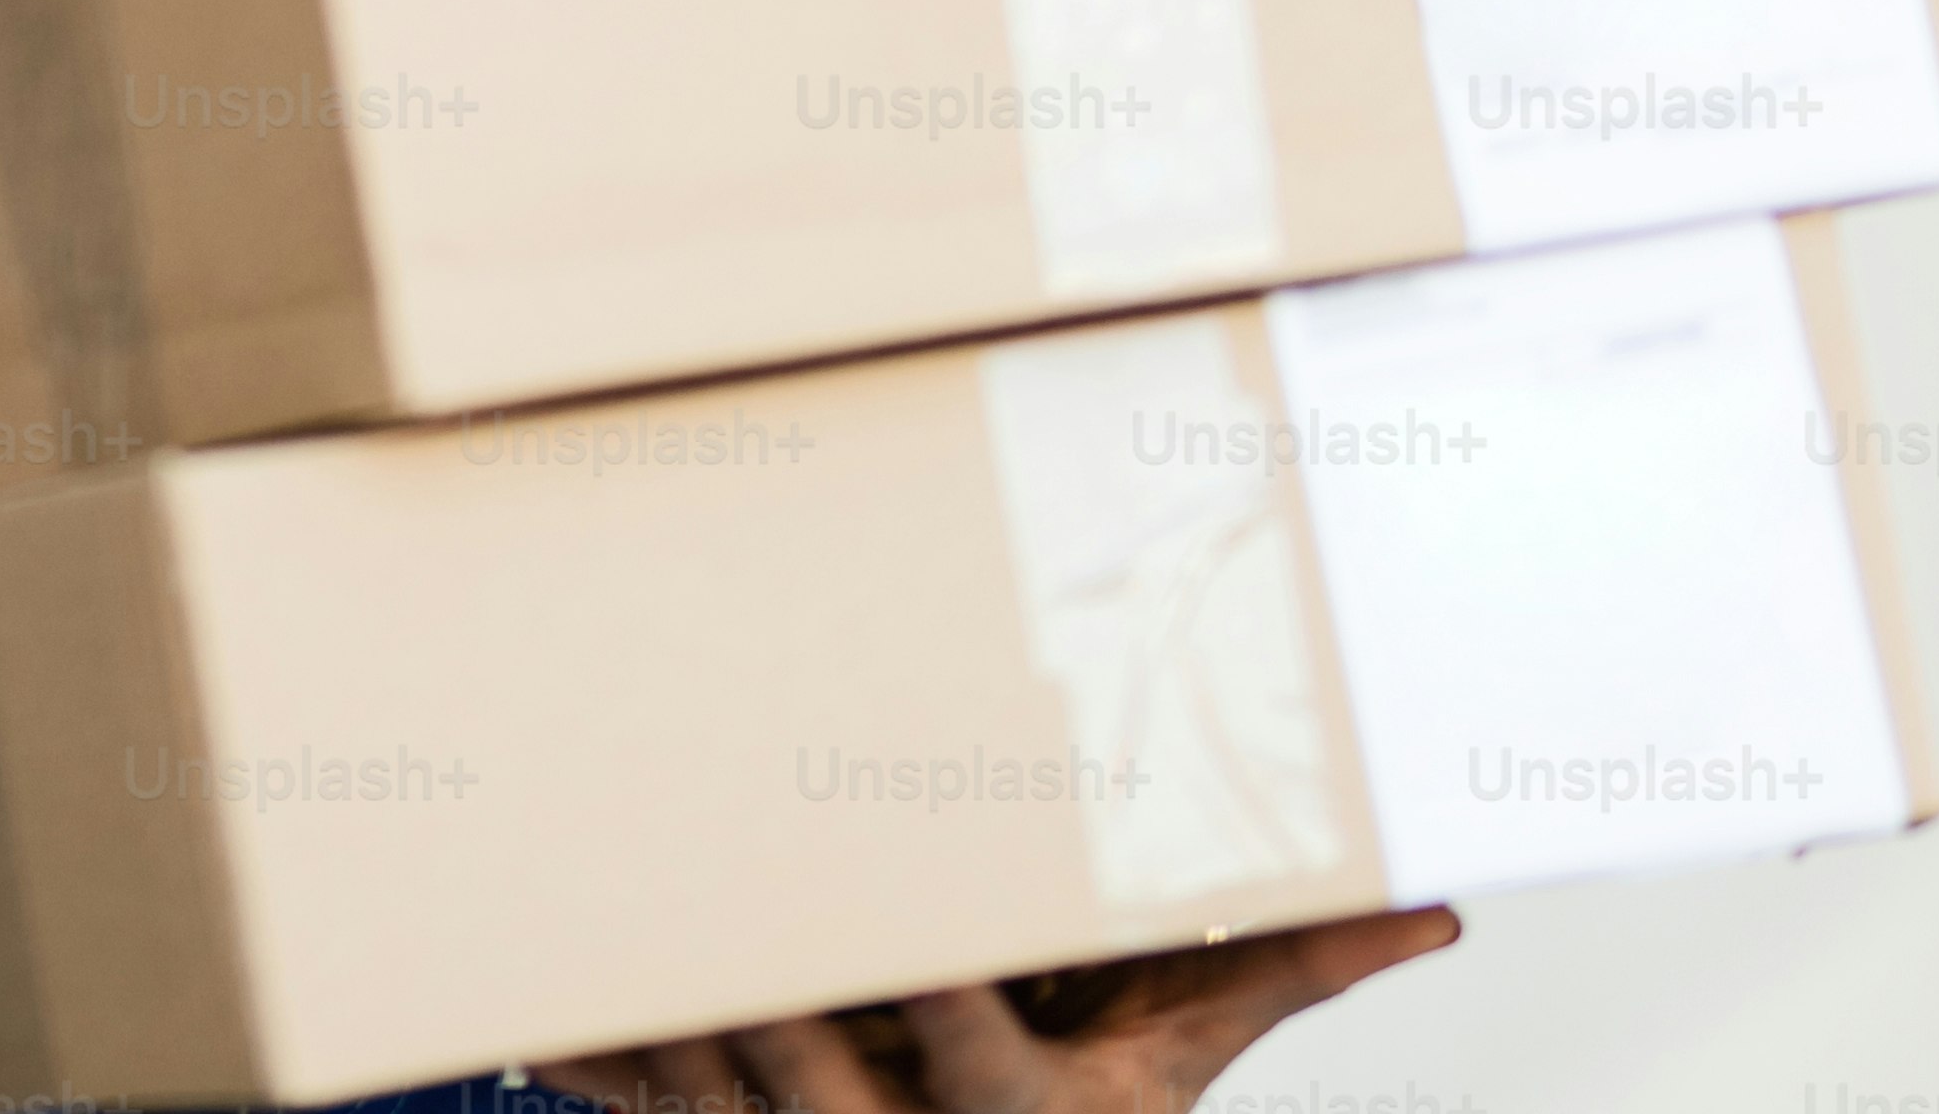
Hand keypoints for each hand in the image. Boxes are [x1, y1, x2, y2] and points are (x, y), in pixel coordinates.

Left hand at [536, 911, 1460, 1112]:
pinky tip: (507, 997)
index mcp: (1014, 1109)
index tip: (892, 900)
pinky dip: (581, 1057)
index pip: (961, 1033)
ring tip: (553, 895)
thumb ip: (1287, 973)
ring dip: (636, 1002)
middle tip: (677, 851)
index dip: (923, 976)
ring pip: (703, 1077)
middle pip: (802, 1048)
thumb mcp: (1188, 1067)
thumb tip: (1431, 910)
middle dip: (743, 971)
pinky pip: (643, 1101)